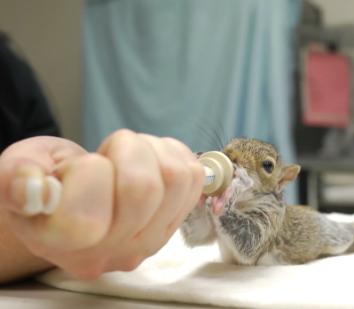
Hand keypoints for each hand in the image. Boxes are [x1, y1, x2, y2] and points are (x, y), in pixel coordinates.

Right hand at [0, 129, 203, 278]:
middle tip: (108, 151)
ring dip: (153, 149)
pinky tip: (151, 157)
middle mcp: (112, 251)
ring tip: (129, 154)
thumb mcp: (14, 172)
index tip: (76, 167)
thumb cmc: (45, 181)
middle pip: (142, 189)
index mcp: (63, 245)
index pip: (86, 218)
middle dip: (125, 149)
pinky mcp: (176, 220)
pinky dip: (174, 152)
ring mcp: (150, 240)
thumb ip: (18, 180)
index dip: (87, 173)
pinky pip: (194, 176)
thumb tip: (35, 191)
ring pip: (175, 178)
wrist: (74, 197)